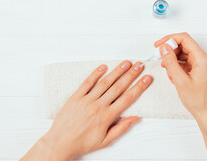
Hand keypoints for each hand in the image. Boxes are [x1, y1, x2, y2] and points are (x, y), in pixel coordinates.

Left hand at [21, 61, 152, 160]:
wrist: (60, 142)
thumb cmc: (82, 143)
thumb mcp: (105, 141)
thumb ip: (121, 128)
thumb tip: (135, 118)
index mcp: (107, 117)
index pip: (128, 98)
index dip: (139, 87)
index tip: (146, 79)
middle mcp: (98, 106)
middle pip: (119, 87)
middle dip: (131, 75)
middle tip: (140, 65)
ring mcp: (86, 100)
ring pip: (105, 82)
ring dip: (117, 71)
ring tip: (126, 63)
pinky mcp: (76, 97)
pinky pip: (87, 82)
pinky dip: (96, 74)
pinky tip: (103, 66)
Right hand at [156, 33, 206, 160]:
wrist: (205, 112)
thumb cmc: (197, 99)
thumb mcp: (180, 80)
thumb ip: (171, 62)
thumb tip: (164, 47)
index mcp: (202, 58)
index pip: (184, 39)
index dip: (170, 39)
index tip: (159, 45)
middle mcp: (202, 58)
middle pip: (183, 45)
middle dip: (170, 51)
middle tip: (161, 60)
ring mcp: (200, 63)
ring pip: (182, 53)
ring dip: (172, 60)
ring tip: (169, 72)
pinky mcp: (197, 68)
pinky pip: (183, 61)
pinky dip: (176, 66)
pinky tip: (174, 76)